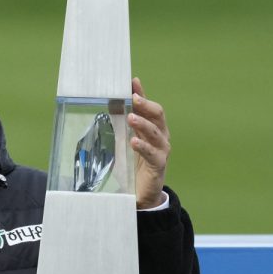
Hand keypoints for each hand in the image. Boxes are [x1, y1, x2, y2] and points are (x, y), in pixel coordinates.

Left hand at [128, 77, 169, 208]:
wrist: (141, 192)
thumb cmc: (134, 163)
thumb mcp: (125, 139)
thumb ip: (121, 122)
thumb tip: (111, 101)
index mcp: (152, 127)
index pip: (148, 106)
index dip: (141, 93)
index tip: (132, 81)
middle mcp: (160, 136)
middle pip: (158, 115)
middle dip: (146, 105)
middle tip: (133, 98)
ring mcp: (161, 150)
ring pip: (156, 133)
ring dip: (143, 124)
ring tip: (131, 117)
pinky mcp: (159, 165)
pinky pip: (153, 154)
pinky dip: (144, 147)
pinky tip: (134, 142)